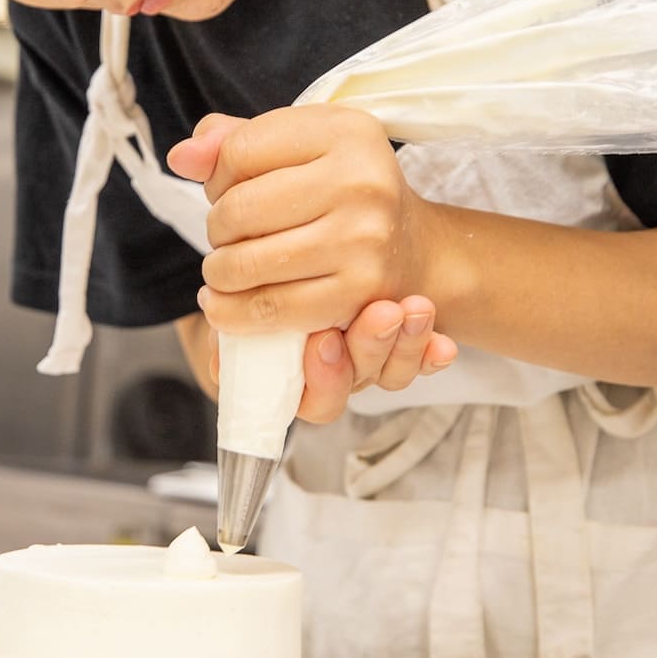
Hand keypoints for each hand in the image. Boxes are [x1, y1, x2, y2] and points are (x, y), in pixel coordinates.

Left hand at [168, 108, 446, 335]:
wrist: (410, 247)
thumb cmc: (340, 190)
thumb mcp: (298, 146)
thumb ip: (233, 141)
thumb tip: (181, 157)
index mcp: (345, 130)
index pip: (237, 152)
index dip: (217, 177)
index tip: (231, 190)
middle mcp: (360, 181)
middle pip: (236, 210)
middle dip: (217, 229)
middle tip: (229, 237)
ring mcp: (363, 240)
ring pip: (244, 263)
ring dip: (219, 272)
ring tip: (225, 270)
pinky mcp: (358, 293)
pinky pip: (269, 309)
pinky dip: (231, 313)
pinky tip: (224, 304)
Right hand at [199, 297, 458, 425]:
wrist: (317, 257)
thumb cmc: (267, 281)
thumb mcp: (239, 299)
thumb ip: (229, 311)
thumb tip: (213, 309)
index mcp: (297, 378)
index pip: (313, 399)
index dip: (320, 378)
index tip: (323, 339)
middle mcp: (338, 375)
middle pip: (359, 381)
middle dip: (370, 350)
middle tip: (380, 315)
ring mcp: (372, 359)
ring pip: (393, 371)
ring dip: (406, 345)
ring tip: (415, 309)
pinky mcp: (405, 342)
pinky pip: (422, 358)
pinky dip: (432, 352)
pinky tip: (443, 344)